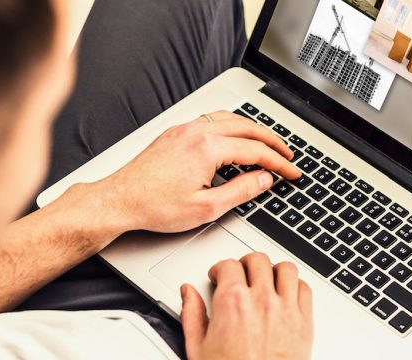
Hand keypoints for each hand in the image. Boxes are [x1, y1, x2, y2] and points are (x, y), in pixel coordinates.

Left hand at [97, 111, 300, 232]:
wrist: (119, 201)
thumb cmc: (154, 206)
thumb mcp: (207, 207)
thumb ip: (241, 190)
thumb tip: (264, 179)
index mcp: (207, 148)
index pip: (255, 151)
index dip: (279, 162)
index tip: (292, 171)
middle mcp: (196, 132)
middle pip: (247, 127)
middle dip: (272, 141)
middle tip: (288, 155)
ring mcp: (184, 130)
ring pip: (229, 119)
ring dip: (253, 130)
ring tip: (267, 143)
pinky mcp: (175, 133)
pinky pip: (211, 120)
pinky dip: (232, 126)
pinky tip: (235, 137)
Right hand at [180, 253, 313, 359]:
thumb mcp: (198, 349)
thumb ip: (191, 315)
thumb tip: (188, 293)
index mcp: (232, 303)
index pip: (229, 265)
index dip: (221, 267)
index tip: (219, 275)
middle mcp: (261, 301)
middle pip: (258, 260)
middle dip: (246, 263)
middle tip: (241, 273)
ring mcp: (286, 310)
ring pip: (286, 269)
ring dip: (274, 270)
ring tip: (266, 278)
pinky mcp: (305, 322)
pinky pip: (305, 290)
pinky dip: (296, 286)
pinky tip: (286, 293)